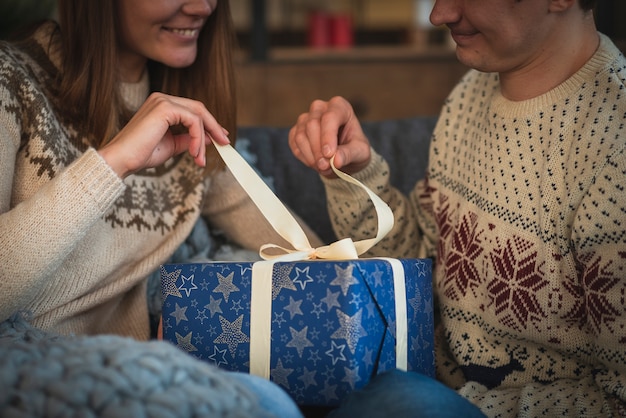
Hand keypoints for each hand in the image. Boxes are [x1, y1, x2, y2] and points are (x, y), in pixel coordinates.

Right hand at [98, 92, 229, 177]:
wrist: (122, 160)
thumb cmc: (141, 154)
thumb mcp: (172, 146)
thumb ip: (189, 139)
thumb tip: (208, 138)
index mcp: (162, 105)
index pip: (193, 110)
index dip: (210, 123)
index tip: (221, 138)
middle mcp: (162, 99)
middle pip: (199, 109)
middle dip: (214, 127)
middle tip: (225, 143)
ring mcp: (162, 101)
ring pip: (198, 115)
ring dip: (204, 138)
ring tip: (201, 158)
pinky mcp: (164, 108)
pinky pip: (193, 121)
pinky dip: (198, 138)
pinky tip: (195, 153)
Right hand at [288, 96, 370, 177]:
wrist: (343, 156)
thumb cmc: (355, 149)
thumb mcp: (360, 152)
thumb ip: (349, 154)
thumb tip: (336, 161)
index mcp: (340, 107)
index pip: (330, 117)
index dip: (328, 136)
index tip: (329, 155)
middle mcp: (320, 108)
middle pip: (312, 125)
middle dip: (318, 150)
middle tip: (326, 167)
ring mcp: (306, 118)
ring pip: (301, 135)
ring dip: (311, 156)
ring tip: (324, 167)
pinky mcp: (296, 130)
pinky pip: (294, 143)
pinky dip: (304, 157)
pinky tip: (315, 163)